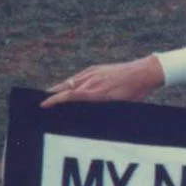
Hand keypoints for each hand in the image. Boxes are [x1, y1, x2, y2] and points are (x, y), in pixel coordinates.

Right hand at [41, 55, 165, 107]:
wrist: (145, 72)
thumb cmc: (135, 93)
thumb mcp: (120, 106)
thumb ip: (103, 110)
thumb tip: (88, 116)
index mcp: (96, 93)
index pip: (69, 96)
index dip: (54, 100)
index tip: (43, 105)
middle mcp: (92, 81)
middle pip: (65, 88)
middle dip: (52, 95)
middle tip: (40, 102)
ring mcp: (93, 73)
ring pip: (70, 82)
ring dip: (60, 88)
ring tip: (50, 96)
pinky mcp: (97, 69)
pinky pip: (79, 77)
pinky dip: (70, 83)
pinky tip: (68, 87)